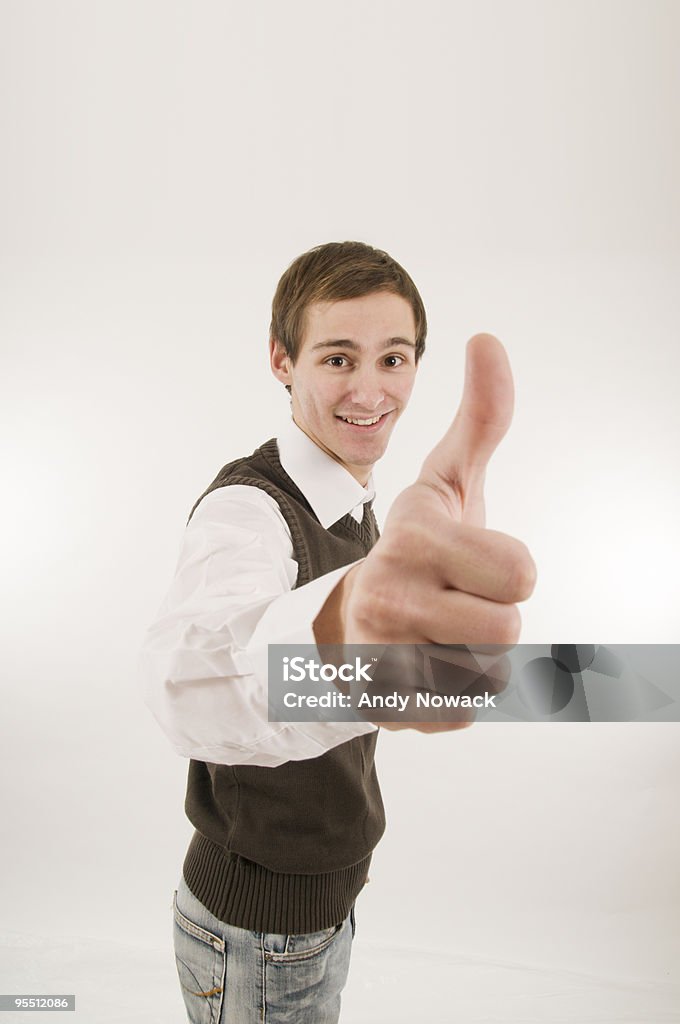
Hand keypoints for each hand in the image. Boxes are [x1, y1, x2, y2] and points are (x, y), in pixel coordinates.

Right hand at [314, 333, 536, 731]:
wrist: (334, 624)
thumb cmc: (410, 551)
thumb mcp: (444, 484)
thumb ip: (480, 419)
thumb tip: (488, 337)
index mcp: (414, 536)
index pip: (523, 572)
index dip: (507, 568)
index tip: (467, 562)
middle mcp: (390, 594)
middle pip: (512, 628)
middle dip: (492, 616)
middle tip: (451, 602)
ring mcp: (383, 656)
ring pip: (491, 675)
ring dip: (472, 657)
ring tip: (431, 636)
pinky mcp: (383, 707)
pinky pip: (464, 712)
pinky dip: (449, 695)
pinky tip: (415, 670)